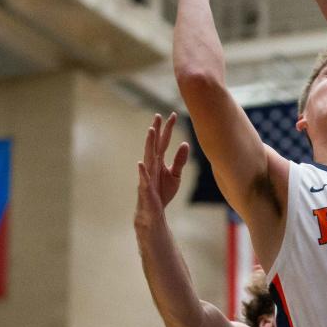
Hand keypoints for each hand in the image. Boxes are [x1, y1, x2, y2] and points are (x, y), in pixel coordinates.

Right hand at [135, 112, 190, 227]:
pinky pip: (144, 178)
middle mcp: (152, 165)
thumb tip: (185, 143)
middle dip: (156, 130)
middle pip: (154, 145)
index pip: (164, 142)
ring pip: (148, 156)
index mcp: (159, 161)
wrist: (153, 212)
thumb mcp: (175, 175)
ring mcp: (147, 175)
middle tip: (158, 115)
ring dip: (149, 144)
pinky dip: (142, 171)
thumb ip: (180, 161)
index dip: (168, 129)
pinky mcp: (146, 188)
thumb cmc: (162, 192)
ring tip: (151, 131)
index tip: (173, 115)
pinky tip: (141, 163)